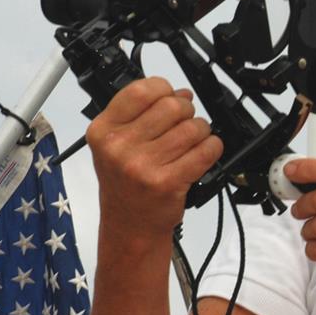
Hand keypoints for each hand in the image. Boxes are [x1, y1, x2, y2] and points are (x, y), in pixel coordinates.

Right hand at [86, 77, 222, 240]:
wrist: (129, 225)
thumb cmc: (125, 183)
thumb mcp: (116, 145)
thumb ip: (142, 115)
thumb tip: (181, 93)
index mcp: (103, 130)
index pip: (141, 90)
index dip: (164, 89)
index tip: (169, 97)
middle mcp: (119, 147)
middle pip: (172, 106)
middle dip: (186, 111)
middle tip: (183, 123)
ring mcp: (143, 166)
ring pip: (193, 127)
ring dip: (201, 131)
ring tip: (191, 143)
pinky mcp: (167, 182)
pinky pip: (206, 150)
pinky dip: (212, 148)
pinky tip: (203, 153)